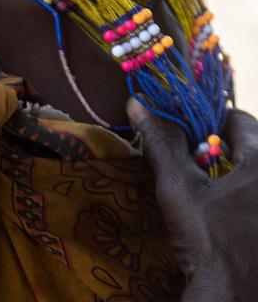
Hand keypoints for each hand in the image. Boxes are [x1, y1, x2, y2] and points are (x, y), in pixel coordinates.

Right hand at [128, 99, 257, 300]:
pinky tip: (220, 214)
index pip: (236, 119)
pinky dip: (239, 196)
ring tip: (202, 191)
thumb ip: (162, 142)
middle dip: (216, 150)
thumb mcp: (178, 187)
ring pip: (251, 172)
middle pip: (246, 146)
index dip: (205, 121)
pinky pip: (253, 196)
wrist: (232, 293)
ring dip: (228, 174)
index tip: (183, 133)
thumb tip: (138, 102)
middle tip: (189, 164)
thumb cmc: (208, 237)